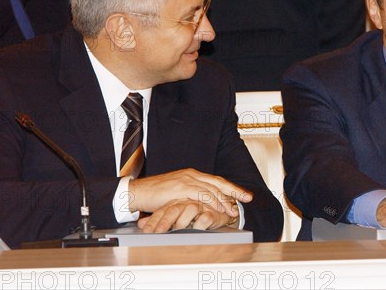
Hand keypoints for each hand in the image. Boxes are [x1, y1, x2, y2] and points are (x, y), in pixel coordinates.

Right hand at [127, 168, 251, 215]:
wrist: (137, 192)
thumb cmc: (154, 195)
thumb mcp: (175, 193)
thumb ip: (189, 195)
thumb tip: (201, 204)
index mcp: (191, 174)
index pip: (215, 180)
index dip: (230, 187)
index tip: (242, 194)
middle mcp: (191, 174)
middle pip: (218, 183)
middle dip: (234, 191)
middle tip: (247, 198)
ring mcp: (187, 180)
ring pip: (212, 189)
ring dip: (225, 200)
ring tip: (233, 210)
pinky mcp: (181, 188)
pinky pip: (202, 195)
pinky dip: (212, 202)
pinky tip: (219, 209)